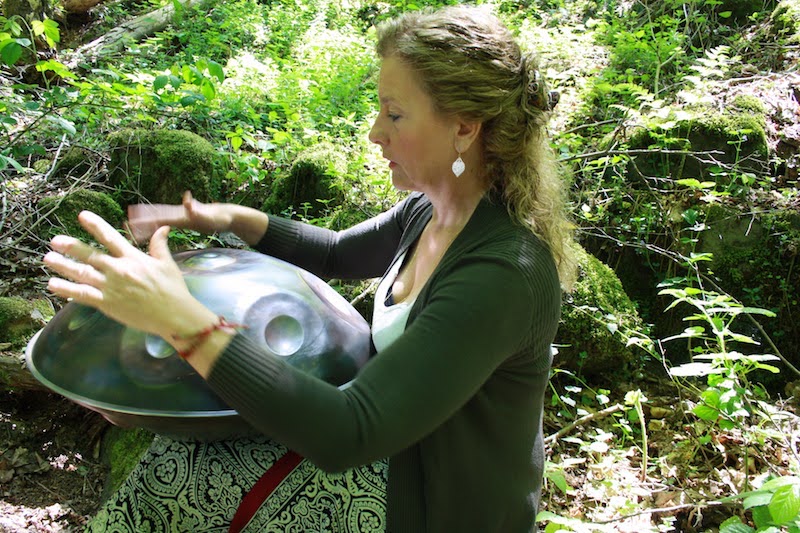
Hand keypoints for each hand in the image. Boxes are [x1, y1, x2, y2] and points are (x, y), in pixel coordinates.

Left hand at [44, 211, 213, 339]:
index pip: (110, 238)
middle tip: (55, 241)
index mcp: (133, 258)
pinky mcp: (107, 303)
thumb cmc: (173, 289)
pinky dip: (66, 289)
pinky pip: (82, 295)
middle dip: (71, 247)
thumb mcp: (167, 264)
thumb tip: (163, 227)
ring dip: (63, 265)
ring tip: (48, 259)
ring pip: (82, 273)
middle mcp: (118, 270)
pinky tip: (53, 284)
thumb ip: (160, 245)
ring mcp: (111, 287)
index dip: (95, 225)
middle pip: (90, 255)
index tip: (82, 216)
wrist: (174, 315)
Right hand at [127, 190, 232, 242]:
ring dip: (143, 220)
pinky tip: (147, 225)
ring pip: (157, 217)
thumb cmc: (219, 218)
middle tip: (123, 225)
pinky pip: (163, 220)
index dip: (145, 221)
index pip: (158, 218)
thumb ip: (197, 211)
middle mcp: (177, 213)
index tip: (131, 224)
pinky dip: (153, 222)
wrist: (227, 214)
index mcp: (180, 214)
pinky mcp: (181, 219)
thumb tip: (186, 198)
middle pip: (154, 216)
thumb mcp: (209, 216)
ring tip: (129, 222)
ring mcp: (179, 214)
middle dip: (139, 221)